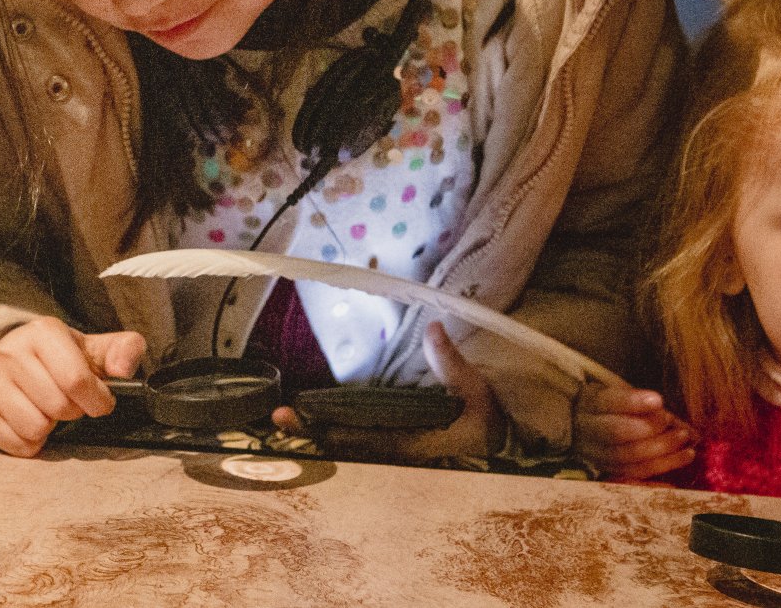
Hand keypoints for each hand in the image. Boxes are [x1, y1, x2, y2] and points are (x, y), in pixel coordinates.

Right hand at [0, 316, 144, 456]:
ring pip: (36, 428)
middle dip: (73, 411)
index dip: (97, 399)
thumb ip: (123, 350)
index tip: (100, 401)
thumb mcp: (93, 348)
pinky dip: (32, 442)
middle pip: (58, 407)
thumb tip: (124, 370)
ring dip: (51, 426)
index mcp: (43, 332)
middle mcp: (10, 353)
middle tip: (68, 401)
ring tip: (47, 408)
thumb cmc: (60, 358)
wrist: (11, 360)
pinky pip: (18, 445)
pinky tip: (31, 421)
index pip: (76, 379)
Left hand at [272, 322, 501, 462]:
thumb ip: (452, 365)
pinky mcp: (395, 444)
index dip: (326, 430)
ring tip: (287, 419)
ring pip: (348, 446)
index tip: (296, 417)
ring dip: (319, 433)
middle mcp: (396, 453)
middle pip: (345, 447)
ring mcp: (393, 451)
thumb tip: (433, 328)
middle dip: (312, 434)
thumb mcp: (477, 393)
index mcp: (411, 444)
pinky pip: (358, 441)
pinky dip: (335, 431)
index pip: (359, 439)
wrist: (501, 444)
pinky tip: (317, 420)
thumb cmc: (488, 420)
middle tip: (278, 419)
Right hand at [573, 384, 696, 480]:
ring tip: (688, 451)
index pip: (610, 401)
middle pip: (616, 433)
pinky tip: (677, 477)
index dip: (633, 402)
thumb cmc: (614, 408)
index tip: (658, 400)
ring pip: (626, 457)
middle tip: (681, 432)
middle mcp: (588, 428)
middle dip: (651, 431)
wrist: (582, 425)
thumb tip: (690, 429)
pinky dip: (655, 477)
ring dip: (661, 455)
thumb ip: (651, 408)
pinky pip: (630, 477)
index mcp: (593, 403)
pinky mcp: (605, 470)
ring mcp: (595, 452)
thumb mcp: (625, 396)